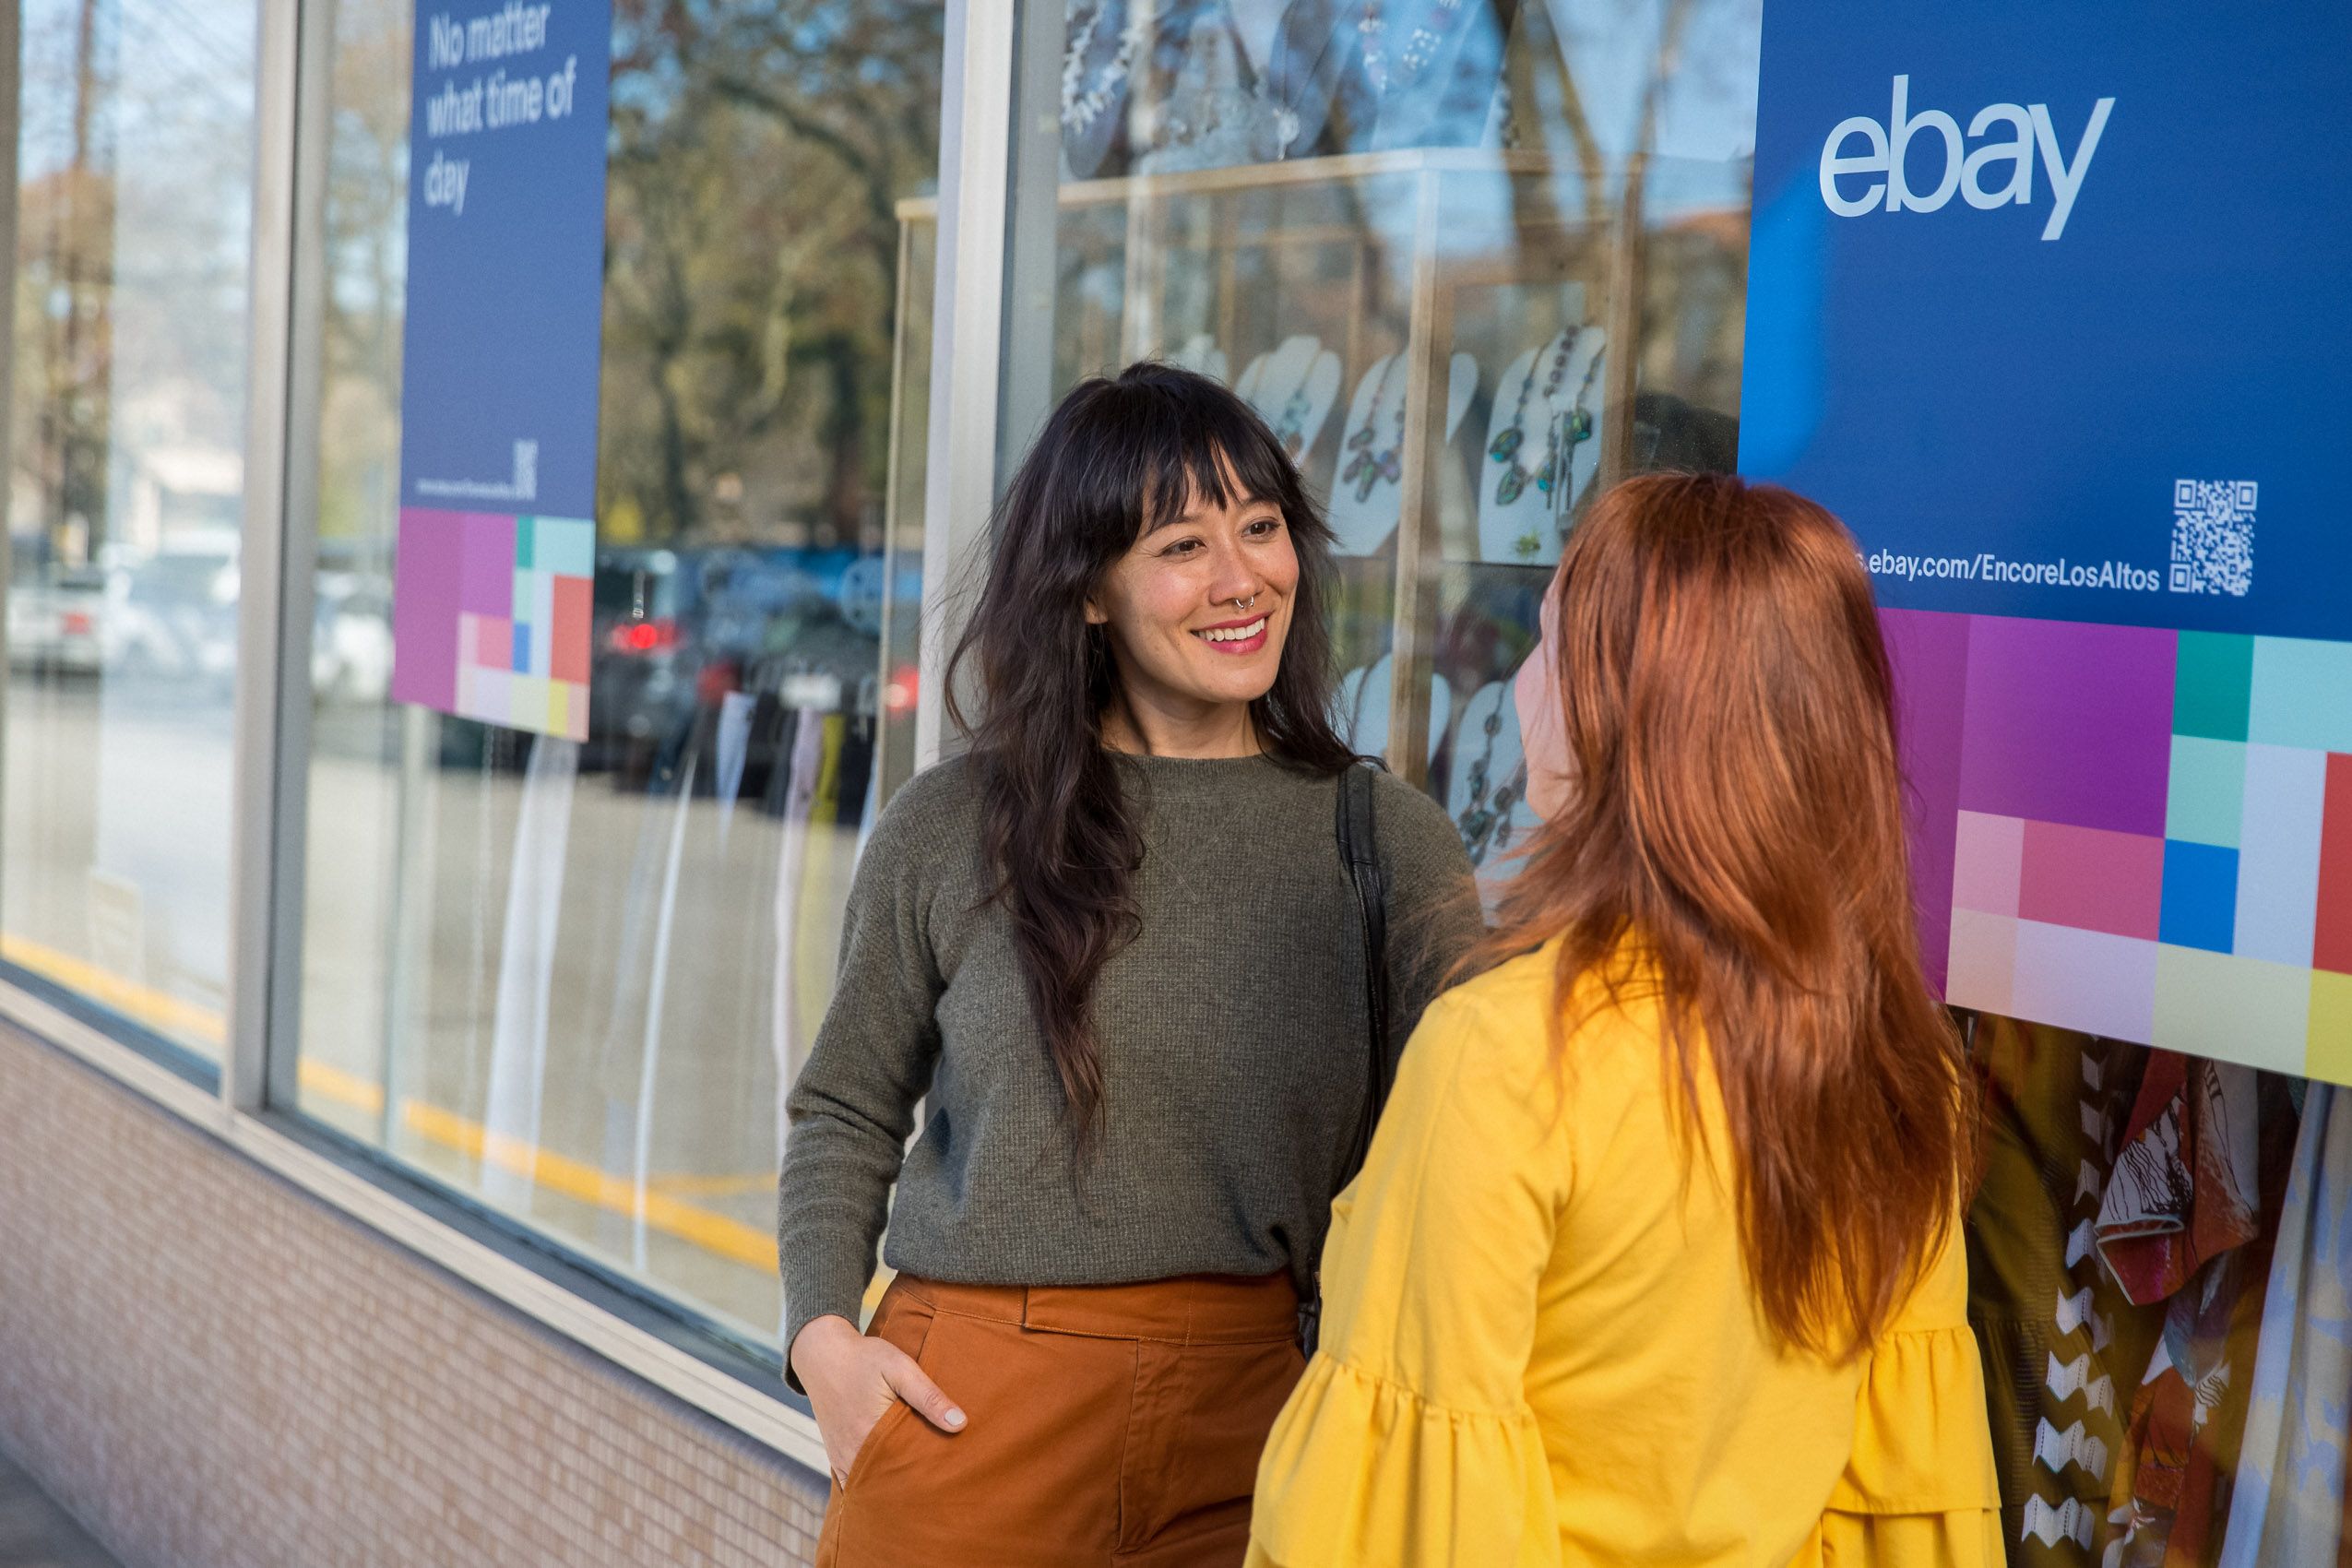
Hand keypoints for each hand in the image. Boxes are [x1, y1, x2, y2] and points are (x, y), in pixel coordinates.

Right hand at [789, 1313, 967, 1484]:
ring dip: (893, 1486)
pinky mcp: (836, 1456)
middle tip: (938, 1483)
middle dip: (914, 1484)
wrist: (822, 1355)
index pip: (908, 1471)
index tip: (949, 1476)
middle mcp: (853, 1453)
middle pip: (890, 1482)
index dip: (929, 1476)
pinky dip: (872, 1484)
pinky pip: (855, 1482)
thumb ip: (929, 1397)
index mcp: (872, 1434)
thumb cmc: (865, 1359)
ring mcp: (842, 1458)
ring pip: (873, 1485)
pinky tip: (891, 1481)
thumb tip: (960, 1424)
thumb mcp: (901, 1368)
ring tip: (919, 1482)